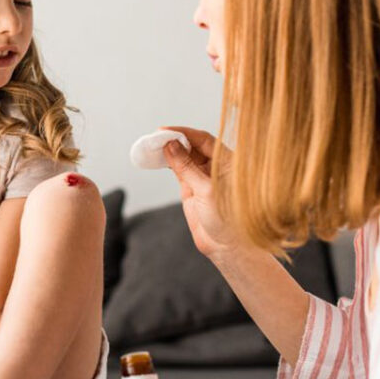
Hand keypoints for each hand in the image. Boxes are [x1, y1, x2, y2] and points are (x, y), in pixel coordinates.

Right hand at [159, 127, 255, 264]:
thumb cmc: (228, 220)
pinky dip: (166, 163)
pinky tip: (156, 158)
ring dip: (168, 150)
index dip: (184, 133)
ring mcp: (202, 176)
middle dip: (174, 140)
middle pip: (192, 145)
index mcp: (228, 162)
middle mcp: (216, 165)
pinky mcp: (191, 187)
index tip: (165, 131)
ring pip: (183, 156)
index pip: (204, 139)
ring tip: (151, 147)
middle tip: (154, 138)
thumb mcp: (206, 190)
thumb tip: (171, 145)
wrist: (226, 247)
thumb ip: (187, 167)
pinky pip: (177, 169)